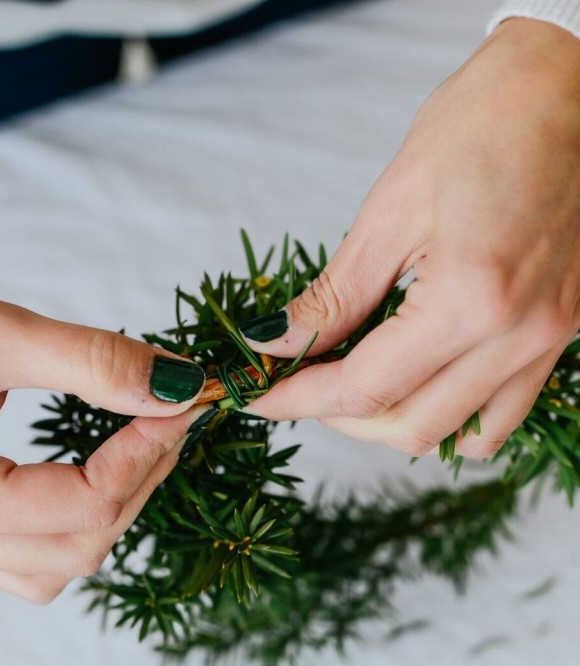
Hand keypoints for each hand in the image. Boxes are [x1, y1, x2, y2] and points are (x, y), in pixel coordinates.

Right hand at [0, 267, 206, 602]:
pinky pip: (21, 558)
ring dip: (107, 512)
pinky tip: (80, 472)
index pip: (87, 504)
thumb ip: (88, 361)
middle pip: (80, 545)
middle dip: (140, 480)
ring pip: (53, 567)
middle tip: (170, 413)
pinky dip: (66, 524)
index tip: (185, 398)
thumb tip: (178, 383)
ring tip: (135, 445)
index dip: (149, 452)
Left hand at [242, 18, 579, 457]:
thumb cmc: (488, 121)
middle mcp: (518, 336)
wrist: (575, 85)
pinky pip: (503, 415)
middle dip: (341, 417)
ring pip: (460, 438)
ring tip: (360, 386)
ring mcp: (549, 342)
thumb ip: (336, 293)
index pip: (366, 387)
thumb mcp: (393, 206)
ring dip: (396, 424)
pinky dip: (454, 419)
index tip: (261, 395)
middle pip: (410, 427)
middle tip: (303, 384)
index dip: (301, 399)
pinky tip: (421, 384)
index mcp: (471, 299)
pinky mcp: (564, 335)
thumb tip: (279, 340)